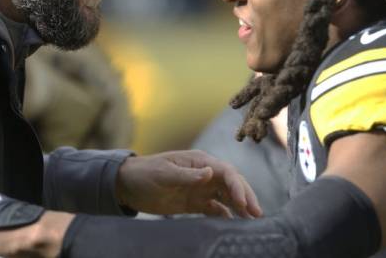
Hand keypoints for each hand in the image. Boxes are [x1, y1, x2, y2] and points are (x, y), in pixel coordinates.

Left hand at [115, 150, 262, 217]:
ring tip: (252, 222)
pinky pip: (215, 209)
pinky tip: (233, 224)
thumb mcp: (164, 173)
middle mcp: (204, 174)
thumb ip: (187, 175)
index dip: (238, 186)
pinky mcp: (194, 203)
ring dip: (239, 207)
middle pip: (232, 184)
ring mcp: (201, 189)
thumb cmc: (145, 173)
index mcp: (200, 161)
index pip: (226, 172)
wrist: (127, 185)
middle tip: (257, 214)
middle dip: (246, 197)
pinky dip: (225, 216)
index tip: (244, 203)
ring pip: (227, 197)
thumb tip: (211, 172)